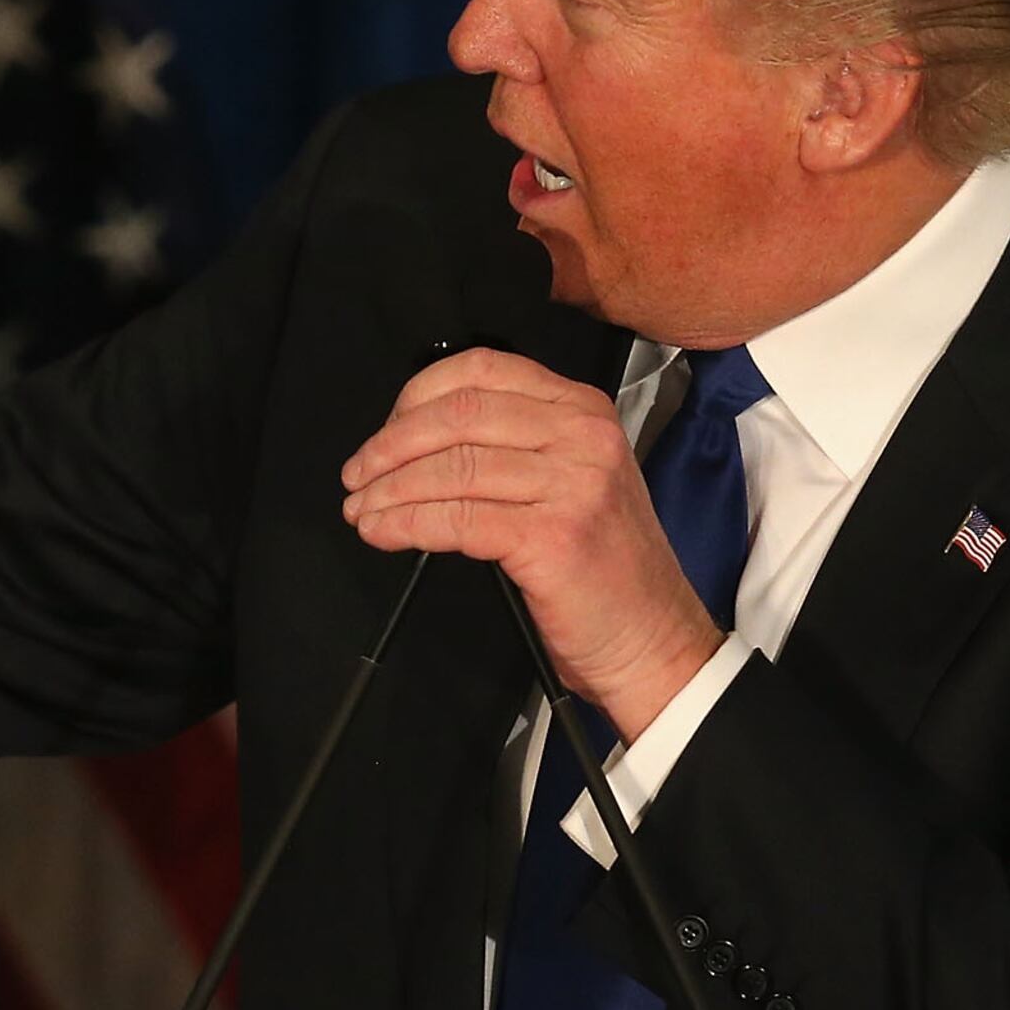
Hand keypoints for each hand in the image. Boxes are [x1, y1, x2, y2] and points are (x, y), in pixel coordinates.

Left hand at [339, 348, 723, 737]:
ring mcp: (572, 484)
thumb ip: (511, 444)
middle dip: (389, 446)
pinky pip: (455, 518)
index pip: (480, 371)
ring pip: (450, 467)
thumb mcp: (570, 479)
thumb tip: (416, 438)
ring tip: (362, 510)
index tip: (385, 432)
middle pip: (457, 415)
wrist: (651, 638)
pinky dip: (405, 524)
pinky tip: (385, 533)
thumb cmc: (602, 567)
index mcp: (582, 410)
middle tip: (358, 475)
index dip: (415, 398)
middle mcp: (582, 436)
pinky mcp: (552, 535)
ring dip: (388, 490)